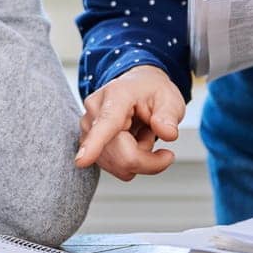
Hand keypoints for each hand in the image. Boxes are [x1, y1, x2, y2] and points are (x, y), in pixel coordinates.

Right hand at [74, 64, 185, 180]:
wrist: (137, 86)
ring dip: (137, 158)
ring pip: (117, 165)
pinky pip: (112, 166)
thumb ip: (169, 116)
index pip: (107, 122)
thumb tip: (167, 133)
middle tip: (159, 141)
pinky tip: (131, 141)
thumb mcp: (170, 99)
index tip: (82, 161)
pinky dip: (128, 160)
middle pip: (121, 156)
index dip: (94, 144)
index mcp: (117, 94)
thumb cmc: (151, 91)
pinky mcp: (87, 142)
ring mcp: (88, 128)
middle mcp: (95, 110)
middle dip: (147, 160)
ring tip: (142, 134)